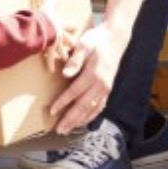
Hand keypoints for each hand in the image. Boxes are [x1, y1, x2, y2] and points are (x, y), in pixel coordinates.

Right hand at [38, 0, 81, 72]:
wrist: (41, 26)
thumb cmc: (44, 16)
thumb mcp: (50, 6)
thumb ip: (55, 0)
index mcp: (59, 24)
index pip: (68, 25)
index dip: (71, 26)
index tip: (76, 27)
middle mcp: (59, 35)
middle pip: (68, 40)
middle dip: (72, 43)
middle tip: (76, 46)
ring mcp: (54, 43)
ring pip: (61, 50)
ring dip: (64, 55)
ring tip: (67, 60)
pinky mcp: (48, 48)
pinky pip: (49, 58)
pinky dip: (50, 64)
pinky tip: (51, 70)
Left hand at [47, 20, 125, 134]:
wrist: (115, 38)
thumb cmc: (96, 40)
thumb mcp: (84, 45)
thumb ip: (75, 60)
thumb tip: (65, 73)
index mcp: (94, 74)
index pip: (74, 92)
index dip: (63, 103)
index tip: (52, 111)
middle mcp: (101, 84)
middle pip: (83, 106)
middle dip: (70, 119)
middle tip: (59, 130)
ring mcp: (106, 88)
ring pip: (92, 109)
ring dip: (79, 121)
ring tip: (67, 130)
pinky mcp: (108, 89)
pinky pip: (100, 106)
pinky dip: (91, 116)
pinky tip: (83, 122)